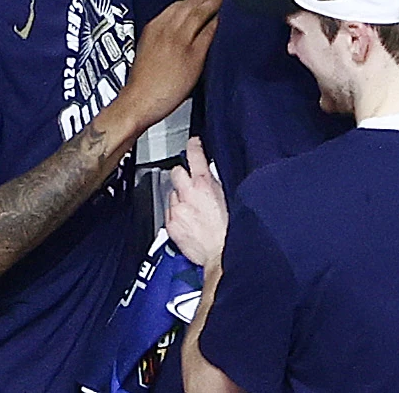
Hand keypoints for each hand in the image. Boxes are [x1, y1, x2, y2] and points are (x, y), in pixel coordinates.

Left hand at [119, 0, 222, 130]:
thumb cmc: (168, 88)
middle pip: (189, 3)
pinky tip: (184, 9)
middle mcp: (165, 26)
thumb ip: (207, 37)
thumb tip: (217, 18)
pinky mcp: (148, 37)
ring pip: (177, 6)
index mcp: (179, 32)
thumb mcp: (197, 63)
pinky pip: (167, 13)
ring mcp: (154, 30)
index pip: (202, 8)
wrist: (139, 102)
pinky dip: (180, 6)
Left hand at [164, 137, 228, 268]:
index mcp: (205, 185)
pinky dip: (176, 213)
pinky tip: (188, 220)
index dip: (193, 146)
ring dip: (179, 197)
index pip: (195, 156)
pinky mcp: (170, 224)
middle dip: (182, 174)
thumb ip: (216, 184)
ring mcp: (177, 209)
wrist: (219, 254)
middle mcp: (188, 194)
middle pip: (176, 172)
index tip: (193, 143)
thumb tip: (212, 174)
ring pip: (172, 194)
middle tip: (190, 181)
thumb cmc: (228, 230)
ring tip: (193, 208)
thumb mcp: (229, 198)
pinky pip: (169, 212)